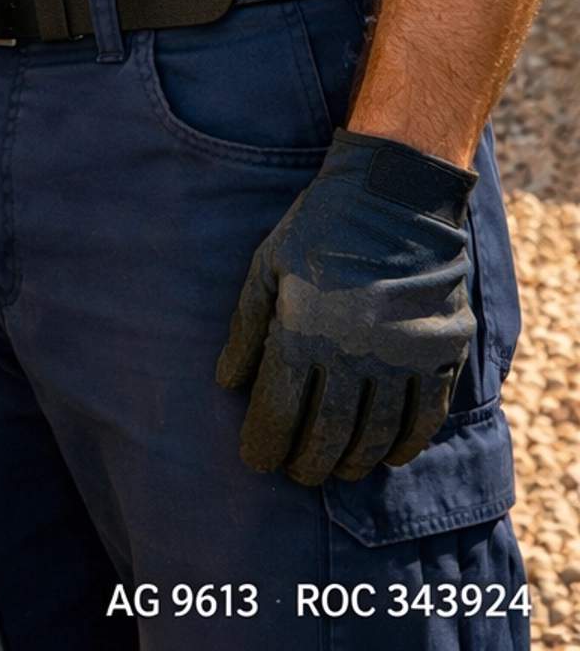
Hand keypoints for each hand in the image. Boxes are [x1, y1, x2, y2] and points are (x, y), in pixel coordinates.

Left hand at [216, 129, 476, 485]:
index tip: (256, 460)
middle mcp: (355, 352)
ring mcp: (403, 357)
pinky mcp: (441, 353)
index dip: (264, 444)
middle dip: (306, 463)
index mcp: (305, 330)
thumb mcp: (269, 264)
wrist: (397, 193)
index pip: (280, 411)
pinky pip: (425, 418)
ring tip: (337, 469)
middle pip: (327, 435)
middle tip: (296, 473)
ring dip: (353, 461)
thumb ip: (247, 325)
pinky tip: (389, 456)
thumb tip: (226, 382)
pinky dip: (405, 445)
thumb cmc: (322, 226)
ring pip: (376, 435)